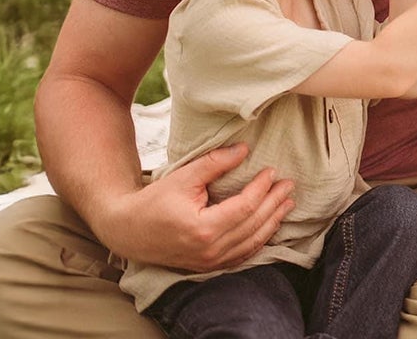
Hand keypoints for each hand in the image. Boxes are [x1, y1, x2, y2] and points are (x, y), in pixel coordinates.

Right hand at [96, 143, 294, 271]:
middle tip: (288, 185)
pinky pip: (243, 255)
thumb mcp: (183, 177)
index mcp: (203, 229)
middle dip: (274, 203)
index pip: (245, 207)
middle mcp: (209, 250)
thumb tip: (244, 150)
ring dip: (273, 221)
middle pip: (254, 225)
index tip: (272, 171)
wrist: (128, 230)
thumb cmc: (153, 201)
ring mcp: (210, 262)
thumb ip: (215, 163)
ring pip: (253, 242)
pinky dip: (260, 239)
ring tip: (287, 203)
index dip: (262, 188)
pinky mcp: (209, 266)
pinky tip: (270, 225)